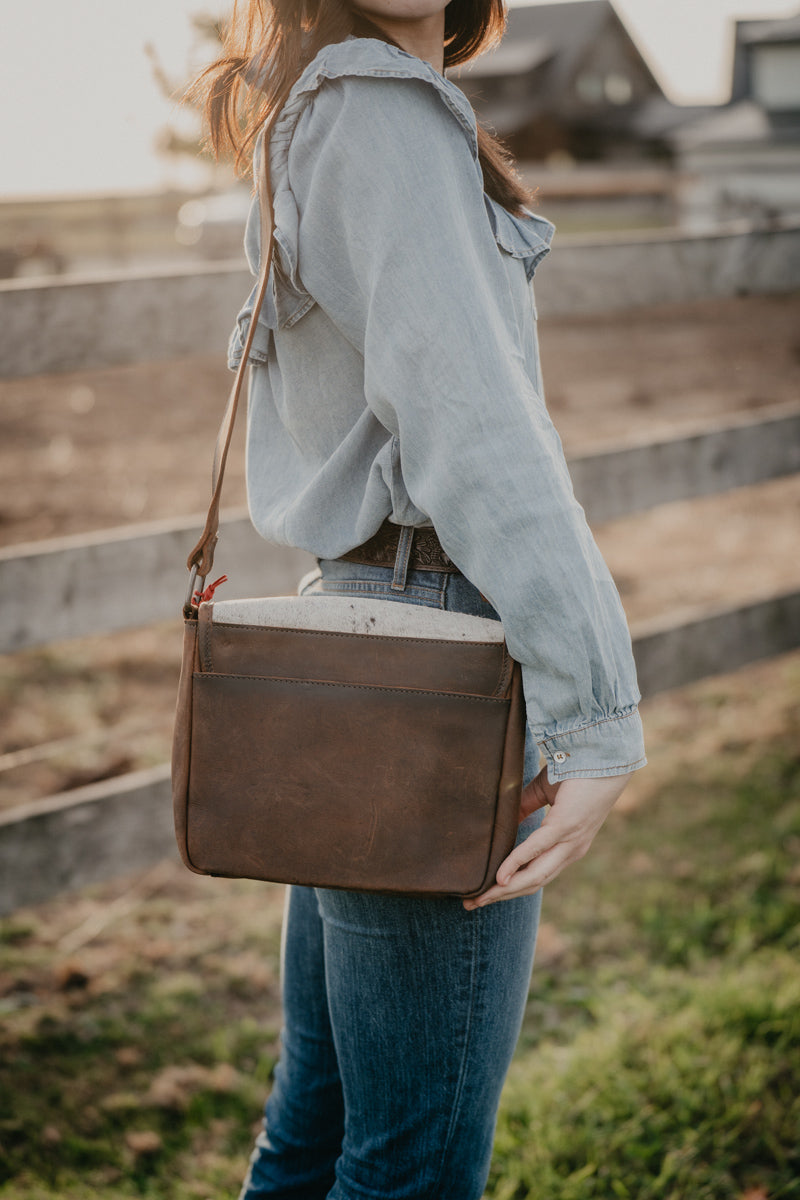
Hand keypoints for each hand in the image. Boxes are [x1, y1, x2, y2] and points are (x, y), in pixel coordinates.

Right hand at [462, 769, 630, 909]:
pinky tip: (499, 876)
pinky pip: (536, 849)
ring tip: (479, 897)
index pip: (536, 876)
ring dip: (505, 889)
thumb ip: (526, 807)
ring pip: (535, 876)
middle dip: (501, 896)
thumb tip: (504, 819)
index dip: (511, 888)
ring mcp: (570, 842)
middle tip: (471, 904)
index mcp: (568, 846)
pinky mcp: (566, 827)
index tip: (484, 895)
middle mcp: (570, 851)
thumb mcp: (544, 793)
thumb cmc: (578, 771)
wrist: (604, 755)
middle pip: (532, 884)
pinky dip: (515, 864)